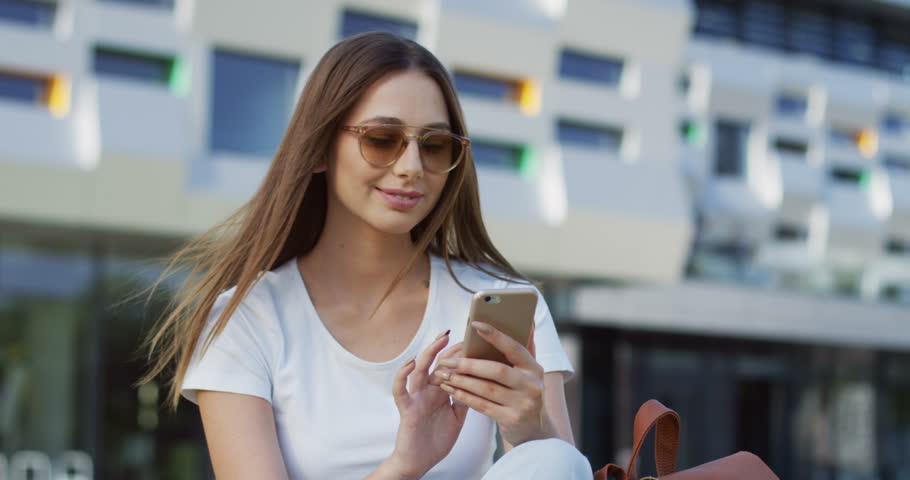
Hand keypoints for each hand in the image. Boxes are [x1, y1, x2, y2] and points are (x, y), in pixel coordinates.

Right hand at [386, 332, 467, 478]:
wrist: (420, 462)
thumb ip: (464, 399)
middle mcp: (427, 390)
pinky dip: (402, 376)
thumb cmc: (436, 439)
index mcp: (440, 391)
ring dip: (428, 354)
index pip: (450, 367)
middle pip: (436, 363)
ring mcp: (416, 397)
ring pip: (419, 370)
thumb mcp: (457, 416)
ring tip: (439, 340)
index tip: (472, 340)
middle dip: (445, 348)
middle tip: (457, 332)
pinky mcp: (406, 409)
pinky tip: (410, 364)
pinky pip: (400, 390)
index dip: (459, 354)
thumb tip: (481, 381)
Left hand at [432, 322, 556, 446]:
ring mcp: (522, 405)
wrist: (535, 430)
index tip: (476, 325)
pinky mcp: (511, 420)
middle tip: (446, 360)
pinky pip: (482, 406)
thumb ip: (526, 347)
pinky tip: (451, 389)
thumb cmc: (525, 393)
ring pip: (486, 389)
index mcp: (535, 368)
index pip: (514, 348)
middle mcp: (531, 386)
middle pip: (497, 370)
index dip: (496, 336)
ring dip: (462, 381)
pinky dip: (464, 396)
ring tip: (444, 374)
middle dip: (469, 364)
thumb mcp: (530, 372)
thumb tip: (528, 320)